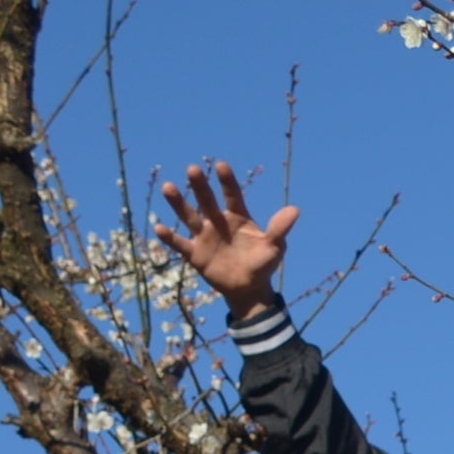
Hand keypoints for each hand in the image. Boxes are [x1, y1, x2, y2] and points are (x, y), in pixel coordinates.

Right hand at [153, 158, 296, 315]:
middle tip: (192, 169)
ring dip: (178, 203)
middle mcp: (218, 222)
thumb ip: (279, 229)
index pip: (233, 195)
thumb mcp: (274, 248)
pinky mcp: (195, 253)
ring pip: (189, 217)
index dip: (227, 182)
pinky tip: (159, 227)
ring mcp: (204, 236)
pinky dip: (169, 237)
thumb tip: (294, 210)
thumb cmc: (262, 264)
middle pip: (207, 200)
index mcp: (238, 217)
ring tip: (168, 187)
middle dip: (200, 186)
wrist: (248, 288)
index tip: (221, 165)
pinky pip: (180, 243)